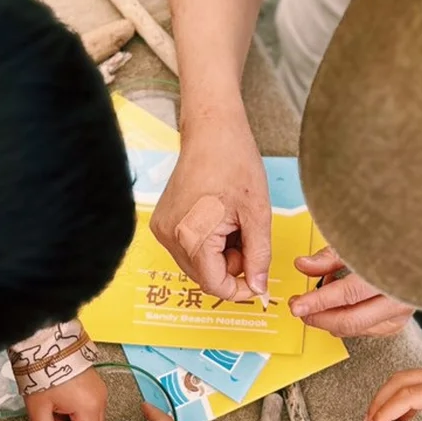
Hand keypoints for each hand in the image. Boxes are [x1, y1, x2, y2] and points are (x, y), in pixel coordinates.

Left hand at [25, 367, 106, 420]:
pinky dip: (73, 416)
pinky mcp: (94, 385)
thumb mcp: (38, 409)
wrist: (47, 342)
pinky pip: (87, 409)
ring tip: (50, 420)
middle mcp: (100, 401)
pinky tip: (57, 410)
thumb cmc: (44, 371)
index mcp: (89, 408)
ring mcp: (99, 392)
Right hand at [150, 112, 271, 301]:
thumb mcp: (257, 213)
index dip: (239, 289)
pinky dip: (208, 244)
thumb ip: (258, 256)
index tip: (257, 281)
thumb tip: (258, 287)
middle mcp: (170, 236)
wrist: (211, 130)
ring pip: (197, 264)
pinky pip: (189, 248)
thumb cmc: (235, 162)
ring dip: (220, 255)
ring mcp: (163, 229)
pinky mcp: (163, 222)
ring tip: (233, 224)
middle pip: (204, 276)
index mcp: (192, 236)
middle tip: (246, 237)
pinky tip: (219, 219)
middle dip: (230, 267)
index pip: (214, 285)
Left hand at [289, 247, 413, 337]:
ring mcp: (400, 314)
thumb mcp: (357, 243)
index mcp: (389, 273)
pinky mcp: (397, 323)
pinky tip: (340, 306)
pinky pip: (362, 330)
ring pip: (354, 329)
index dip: (318, 302)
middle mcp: (398, 298)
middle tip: (299, 309)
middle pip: (349, 320)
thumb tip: (302, 265)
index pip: (347, 294)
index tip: (296, 306)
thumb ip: (329, 258)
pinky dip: (345, 321)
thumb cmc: (390, 245)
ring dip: (330, 319)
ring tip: (320, 300)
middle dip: (318, 318)